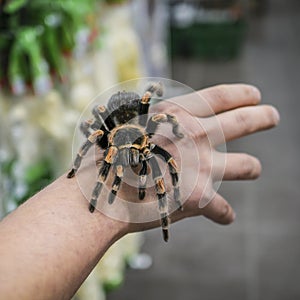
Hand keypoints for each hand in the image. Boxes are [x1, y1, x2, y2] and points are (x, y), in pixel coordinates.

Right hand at [76, 84, 278, 233]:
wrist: (98, 191)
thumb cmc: (106, 156)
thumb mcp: (130, 126)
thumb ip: (156, 124)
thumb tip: (168, 122)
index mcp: (176, 114)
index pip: (219, 96)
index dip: (241, 94)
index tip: (255, 95)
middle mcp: (194, 136)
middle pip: (243, 121)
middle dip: (262, 117)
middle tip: (272, 115)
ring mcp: (200, 167)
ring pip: (246, 166)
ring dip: (252, 167)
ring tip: (254, 168)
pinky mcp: (197, 199)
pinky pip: (222, 209)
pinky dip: (223, 214)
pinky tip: (225, 216)